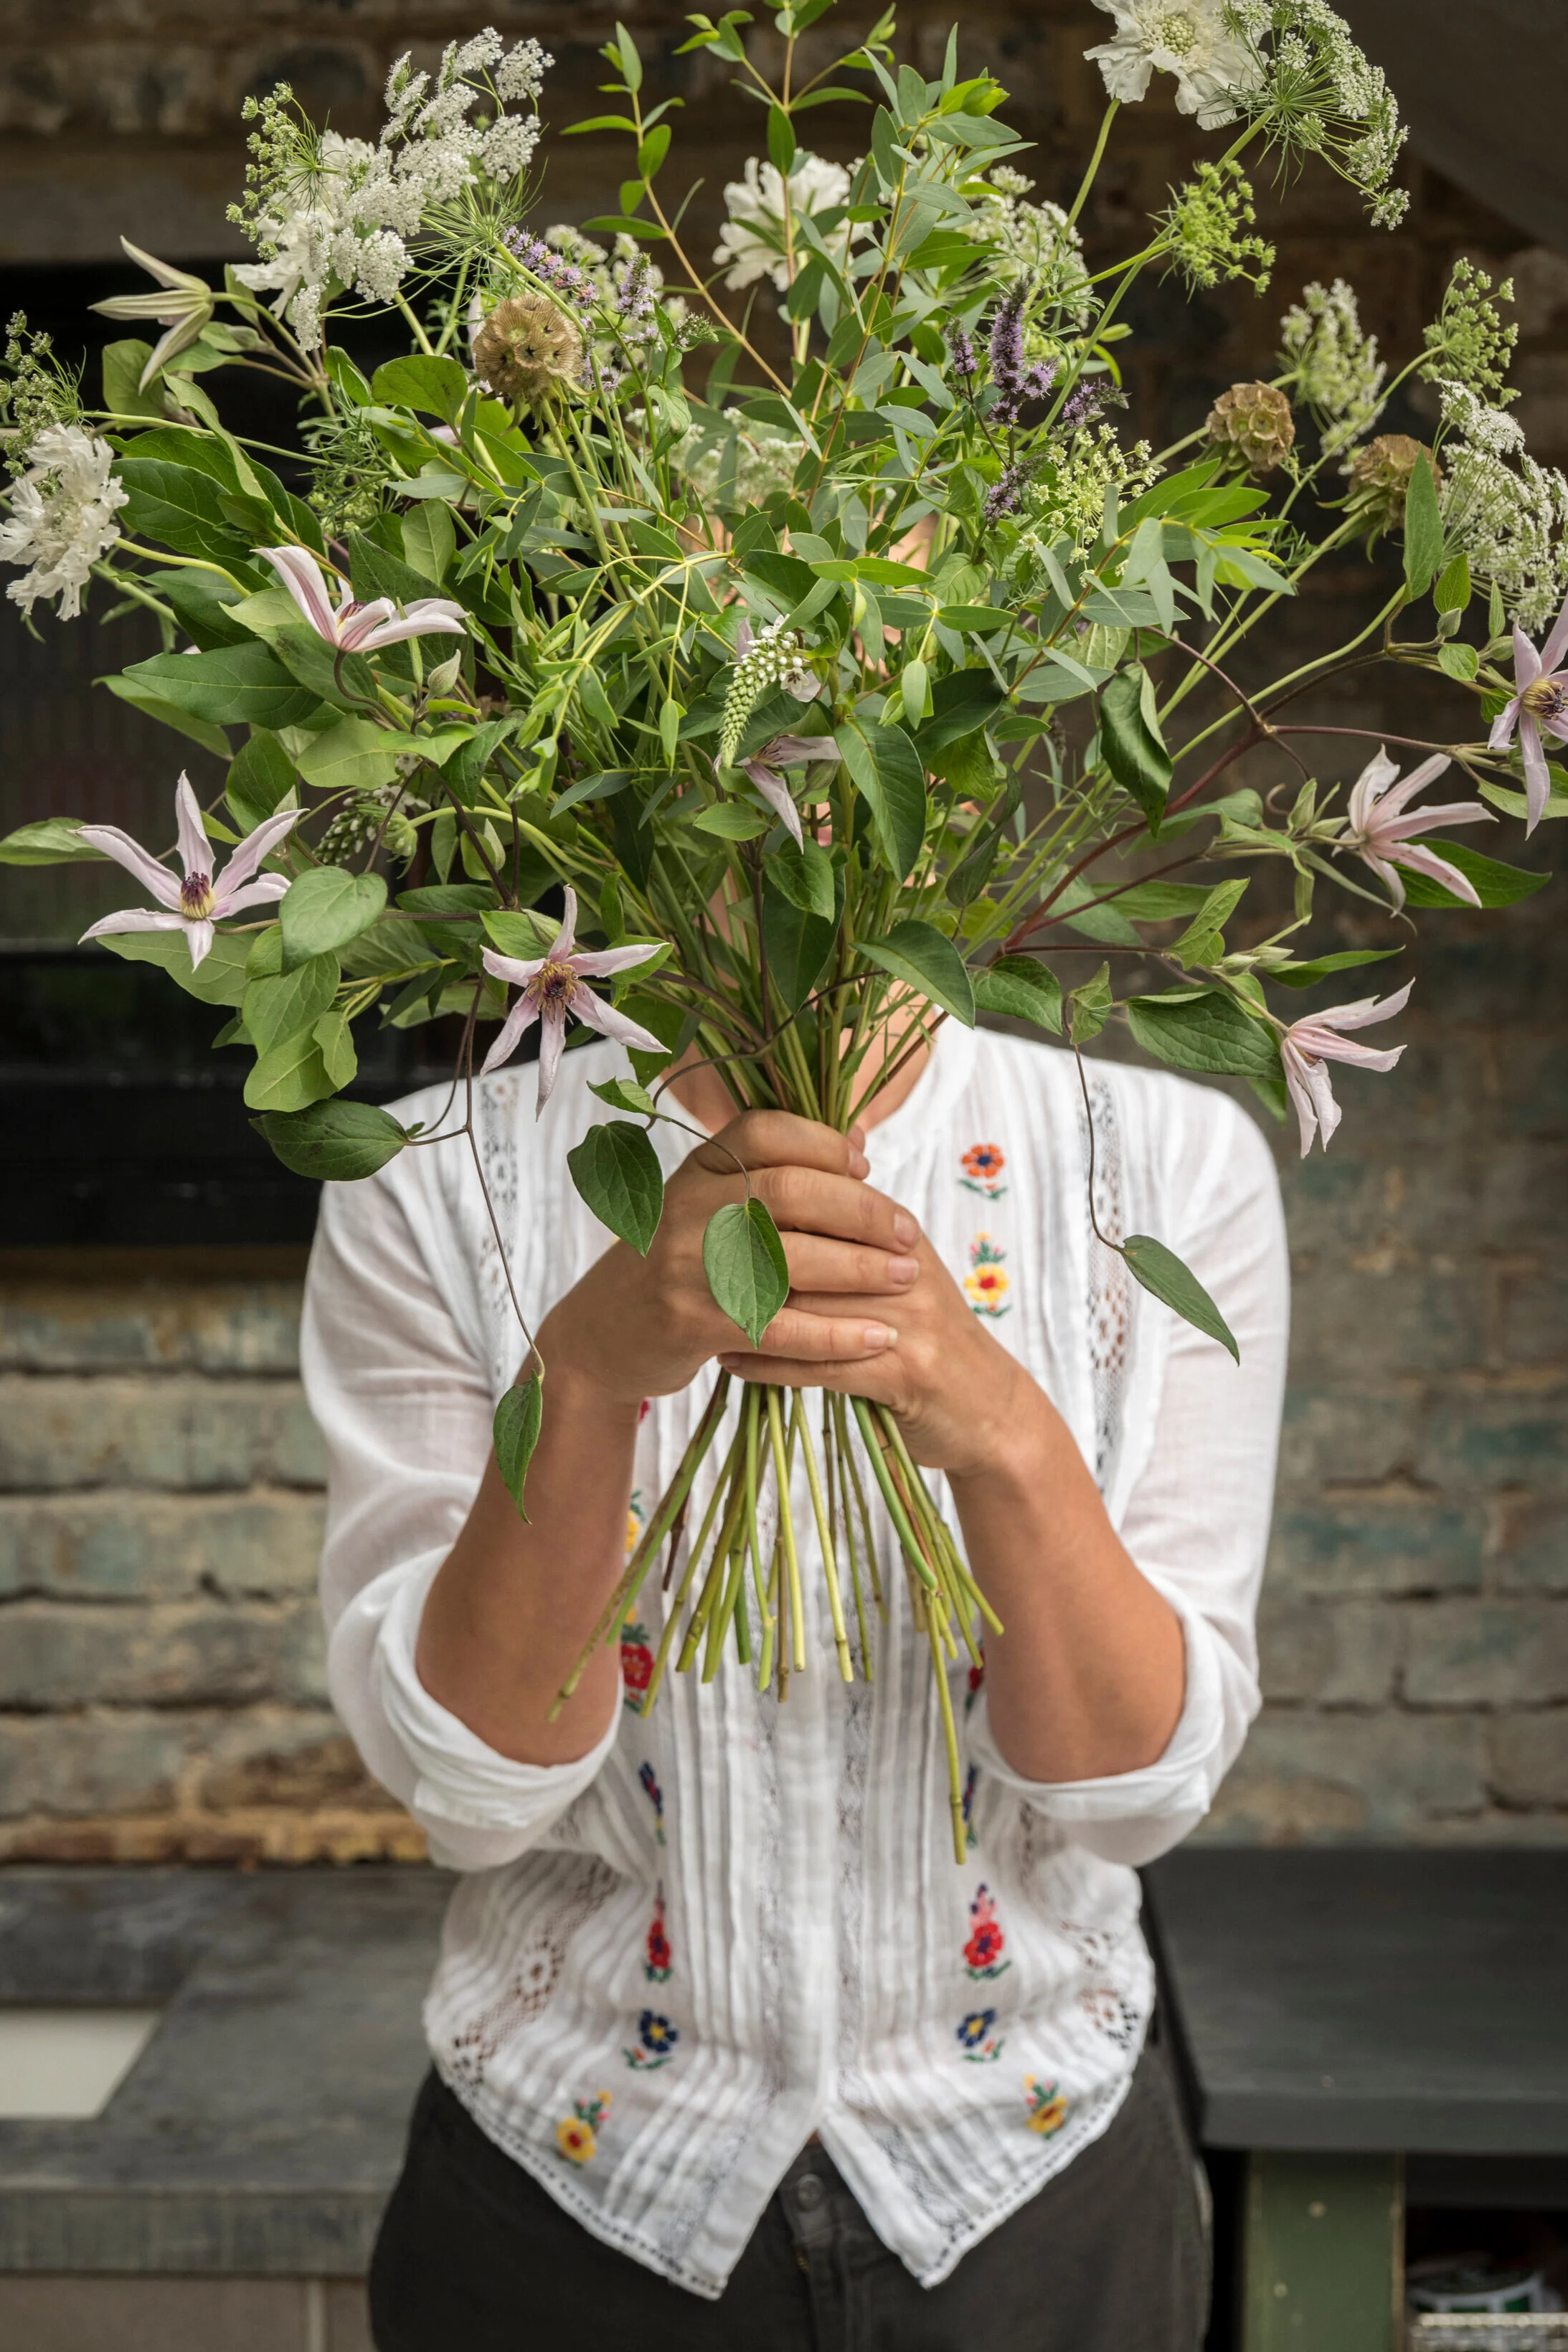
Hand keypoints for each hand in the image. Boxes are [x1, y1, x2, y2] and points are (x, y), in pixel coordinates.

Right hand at [539, 1110, 919, 1410]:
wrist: (604, 1335)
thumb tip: (858, 1142)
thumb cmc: (681, 1265)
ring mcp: (685, 1265)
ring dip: (859, 1269)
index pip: (765, 1132)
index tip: (865, 1168)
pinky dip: (834, 1334)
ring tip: (906, 1278)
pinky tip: (876, 1338)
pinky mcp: (692, 1324)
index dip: (823, 1143)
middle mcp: (686, 1207)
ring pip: (788, 1259)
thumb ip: (776, 1175)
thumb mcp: (712, 1206)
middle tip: (907, 1235)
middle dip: (861, 1211)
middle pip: (789, 1191)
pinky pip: (778, 1327)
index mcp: (696, 1169)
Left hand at [718, 1222, 1037, 1484]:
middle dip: (746, 1257)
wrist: (990, 1411)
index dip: (764, 1206)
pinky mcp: (906, 1374)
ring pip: (811, 1305)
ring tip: (699, 1312)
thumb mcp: (899, 1275)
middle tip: (689, 1262)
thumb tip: (806, 1169)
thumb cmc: (928, 1340)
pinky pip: (822, 1364)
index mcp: (900, 1237)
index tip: (707, 1213)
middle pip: (811, 1248)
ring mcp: (909, 1322)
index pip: (824, 1202)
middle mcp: (906, 1270)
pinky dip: (771, 1363)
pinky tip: (731, 1361)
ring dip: (748, 1311)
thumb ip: (854, 1230)